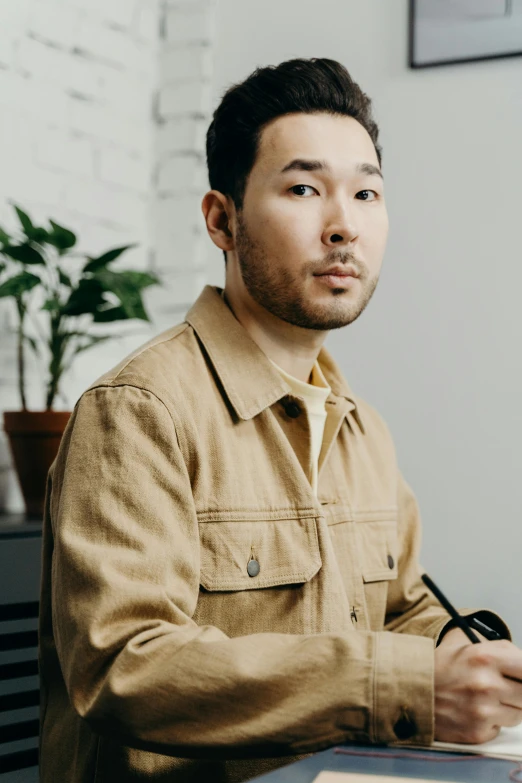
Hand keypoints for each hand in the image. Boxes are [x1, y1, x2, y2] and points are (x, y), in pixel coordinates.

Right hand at [434, 627, 521, 743]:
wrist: (410, 690)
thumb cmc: (441, 666)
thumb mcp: (467, 645)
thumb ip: (502, 652)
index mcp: (485, 656)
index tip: (519, 676)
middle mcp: (486, 684)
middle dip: (517, 690)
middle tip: (502, 687)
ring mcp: (483, 710)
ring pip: (518, 713)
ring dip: (506, 707)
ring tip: (483, 698)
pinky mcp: (478, 731)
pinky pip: (501, 728)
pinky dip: (492, 722)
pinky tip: (474, 711)